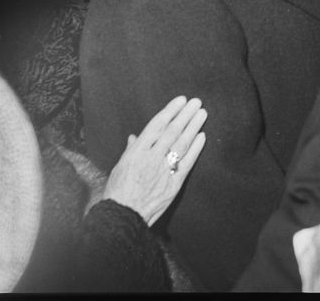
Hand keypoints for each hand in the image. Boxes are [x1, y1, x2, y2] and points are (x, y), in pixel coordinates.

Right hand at [101, 96, 206, 225]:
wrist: (122, 218)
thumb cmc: (118, 192)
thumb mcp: (120, 167)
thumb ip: (131, 150)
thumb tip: (135, 137)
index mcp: (136, 152)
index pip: (156, 126)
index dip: (170, 111)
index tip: (181, 100)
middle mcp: (152, 158)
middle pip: (172, 132)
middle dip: (185, 115)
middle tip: (196, 102)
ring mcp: (164, 171)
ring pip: (182, 144)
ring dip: (193, 127)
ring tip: (202, 114)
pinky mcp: (174, 184)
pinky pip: (187, 163)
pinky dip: (196, 149)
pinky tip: (202, 136)